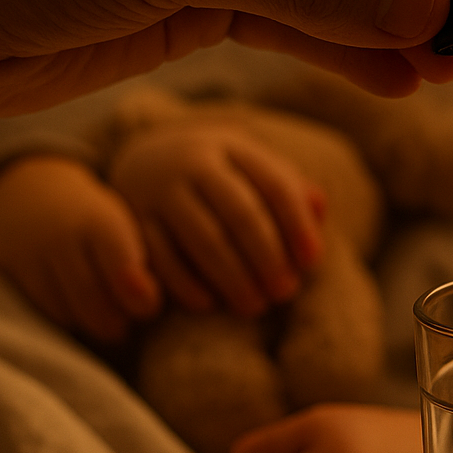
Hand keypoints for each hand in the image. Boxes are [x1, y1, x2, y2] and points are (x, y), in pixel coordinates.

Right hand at [0, 155, 160, 342]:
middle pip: (89, 295)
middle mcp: (60, 234)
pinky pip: (36, 308)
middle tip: (125, 326)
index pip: (120, 266)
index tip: (149, 308)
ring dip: (88, 323)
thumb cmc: (91, 219)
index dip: (137, 293)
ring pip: (62, 307)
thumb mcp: (120, 227)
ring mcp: (28, 252)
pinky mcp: (3, 269)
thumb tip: (148, 307)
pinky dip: (62, 317)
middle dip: (113, 320)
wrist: (29, 192)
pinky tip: (76, 312)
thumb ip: (138, 264)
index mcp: (100, 221)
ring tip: (104, 321)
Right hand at [108, 120, 324, 316]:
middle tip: (286, 292)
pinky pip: (162, 258)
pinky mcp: (132, 218)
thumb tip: (320, 209)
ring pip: (204, 239)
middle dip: (269, 257)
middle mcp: (194, 162)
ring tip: (255, 306)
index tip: (313, 261)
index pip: (275, 184)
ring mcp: (159, 189)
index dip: (298, 224)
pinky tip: (210, 305)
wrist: (146, 158)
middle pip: (241, 213)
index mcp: (233, 146)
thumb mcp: (252, 168)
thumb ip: (289, 187)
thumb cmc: (221, 175)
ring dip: (234, 278)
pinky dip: (187, 285)